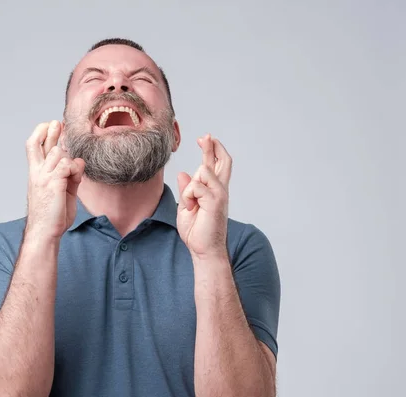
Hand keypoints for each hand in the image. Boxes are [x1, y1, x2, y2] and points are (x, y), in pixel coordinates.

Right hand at [25, 120, 85, 238]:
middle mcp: (37, 172)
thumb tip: (78, 161)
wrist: (45, 231)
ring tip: (71, 176)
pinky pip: (67, 164)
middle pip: (43, 143)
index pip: (33, 145)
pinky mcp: (53, 183)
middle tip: (59, 124)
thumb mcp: (62, 189)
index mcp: (36, 173)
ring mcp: (44, 177)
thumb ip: (68, 175)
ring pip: (59, 153)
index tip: (50, 124)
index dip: (41, 132)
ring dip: (70, 160)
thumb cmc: (53, 214)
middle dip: (53, 131)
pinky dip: (75, 169)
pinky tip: (74, 179)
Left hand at [176, 134, 231, 260]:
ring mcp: (220, 195)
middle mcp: (220, 190)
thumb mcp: (186, 206)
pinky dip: (189, 195)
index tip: (205, 139)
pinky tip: (190, 208)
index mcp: (214, 191)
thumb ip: (187, 190)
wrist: (204, 251)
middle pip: (222, 162)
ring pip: (203, 172)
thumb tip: (183, 173)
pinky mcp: (216, 201)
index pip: (216, 165)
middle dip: (212, 147)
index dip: (212, 151)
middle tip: (205, 137)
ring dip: (190, 186)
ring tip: (190, 205)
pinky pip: (197, 186)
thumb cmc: (197, 232)